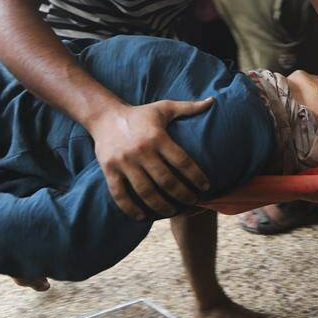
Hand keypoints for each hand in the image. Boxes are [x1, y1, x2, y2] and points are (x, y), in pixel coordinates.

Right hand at [90, 98, 215, 218]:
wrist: (104, 116)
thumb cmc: (140, 114)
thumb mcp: (164, 108)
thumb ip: (189, 107)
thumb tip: (213, 101)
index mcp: (158, 137)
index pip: (182, 161)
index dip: (196, 176)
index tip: (206, 187)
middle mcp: (142, 150)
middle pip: (166, 180)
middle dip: (183, 194)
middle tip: (193, 202)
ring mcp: (124, 162)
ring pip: (145, 191)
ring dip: (161, 206)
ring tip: (172, 212)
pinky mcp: (109, 170)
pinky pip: (119, 194)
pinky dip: (131, 208)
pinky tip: (143, 217)